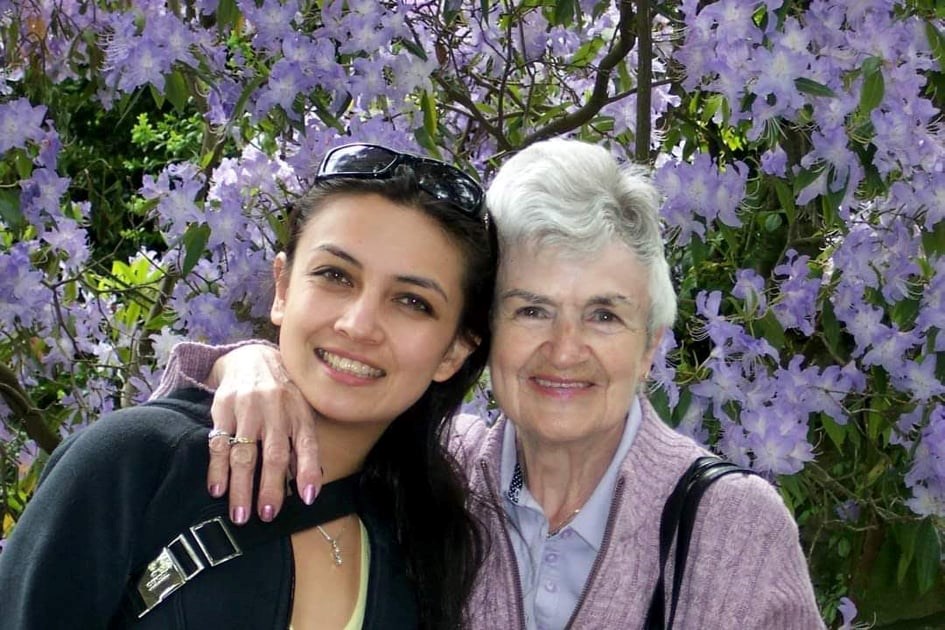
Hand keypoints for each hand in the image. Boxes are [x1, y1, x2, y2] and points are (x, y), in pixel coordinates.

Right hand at [206, 343, 321, 523]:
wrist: (252, 357)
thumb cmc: (283, 394)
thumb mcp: (301, 412)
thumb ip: (303, 446)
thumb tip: (308, 487)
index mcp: (300, 412)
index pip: (308, 444)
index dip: (308, 471)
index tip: (307, 498)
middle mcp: (276, 409)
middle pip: (274, 454)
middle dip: (270, 487)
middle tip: (267, 514)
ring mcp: (248, 408)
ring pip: (244, 453)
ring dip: (241, 487)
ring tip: (240, 514)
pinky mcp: (223, 407)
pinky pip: (219, 442)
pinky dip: (217, 468)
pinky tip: (217, 489)